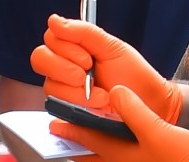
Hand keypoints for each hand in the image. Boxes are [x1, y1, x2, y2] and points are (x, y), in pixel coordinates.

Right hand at [33, 15, 182, 123]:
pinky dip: (78, 107)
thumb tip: (54, 21)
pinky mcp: (66, 114)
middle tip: (88, 75)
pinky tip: (95, 107)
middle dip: (66, 68)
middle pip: (40, 60)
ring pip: (50, 86)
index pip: (49, 40)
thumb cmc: (133, 77)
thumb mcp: (110, 46)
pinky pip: (56, 108)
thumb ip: (83, 32)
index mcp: (73, 50)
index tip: (89, 58)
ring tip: (100, 95)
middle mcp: (63, 70)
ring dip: (78, 92)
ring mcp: (63, 92)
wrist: (147, 104)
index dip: (66, 48)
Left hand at [50, 85, 188, 161]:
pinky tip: (123, 146)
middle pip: (93, 157)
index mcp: (121, 160)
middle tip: (62, 138)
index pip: (89, 142)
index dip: (71, 131)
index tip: (52, 125)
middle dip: (77, 146)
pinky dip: (116, 152)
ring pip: (109, 161)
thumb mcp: (158, 131)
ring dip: (96, 149)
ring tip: (87, 139)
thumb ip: (134, 112)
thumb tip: (114, 92)